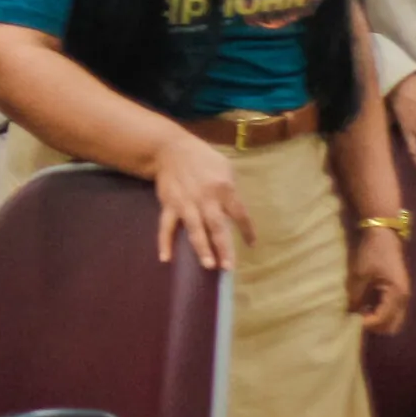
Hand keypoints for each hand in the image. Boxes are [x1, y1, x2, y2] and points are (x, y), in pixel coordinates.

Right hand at [149, 133, 254, 270]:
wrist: (171, 148)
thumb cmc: (203, 158)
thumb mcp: (225, 168)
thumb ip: (231, 191)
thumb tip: (236, 214)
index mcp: (223, 188)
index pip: (240, 214)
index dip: (247, 230)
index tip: (251, 244)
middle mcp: (205, 198)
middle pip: (217, 226)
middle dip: (223, 247)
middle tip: (228, 267)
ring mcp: (185, 203)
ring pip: (194, 229)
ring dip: (201, 248)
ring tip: (208, 265)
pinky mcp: (169, 205)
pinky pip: (166, 226)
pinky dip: (164, 242)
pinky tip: (165, 258)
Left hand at [350, 226, 410, 334]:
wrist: (383, 235)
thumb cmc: (371, 252)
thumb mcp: (359, 274)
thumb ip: (355, 295)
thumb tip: (348, 313)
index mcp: (397, 295)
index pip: (383, 320)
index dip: (366, 323)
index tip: (349, 321)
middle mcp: (404, 299)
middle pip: (393, 326)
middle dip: (374, 326)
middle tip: (356, 319)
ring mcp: (403, 296)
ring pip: (394, 320)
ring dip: (378, 321)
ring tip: (359, 313)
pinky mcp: (399, 292)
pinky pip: (392, 311)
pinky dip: (380, 314)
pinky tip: (365, 307)